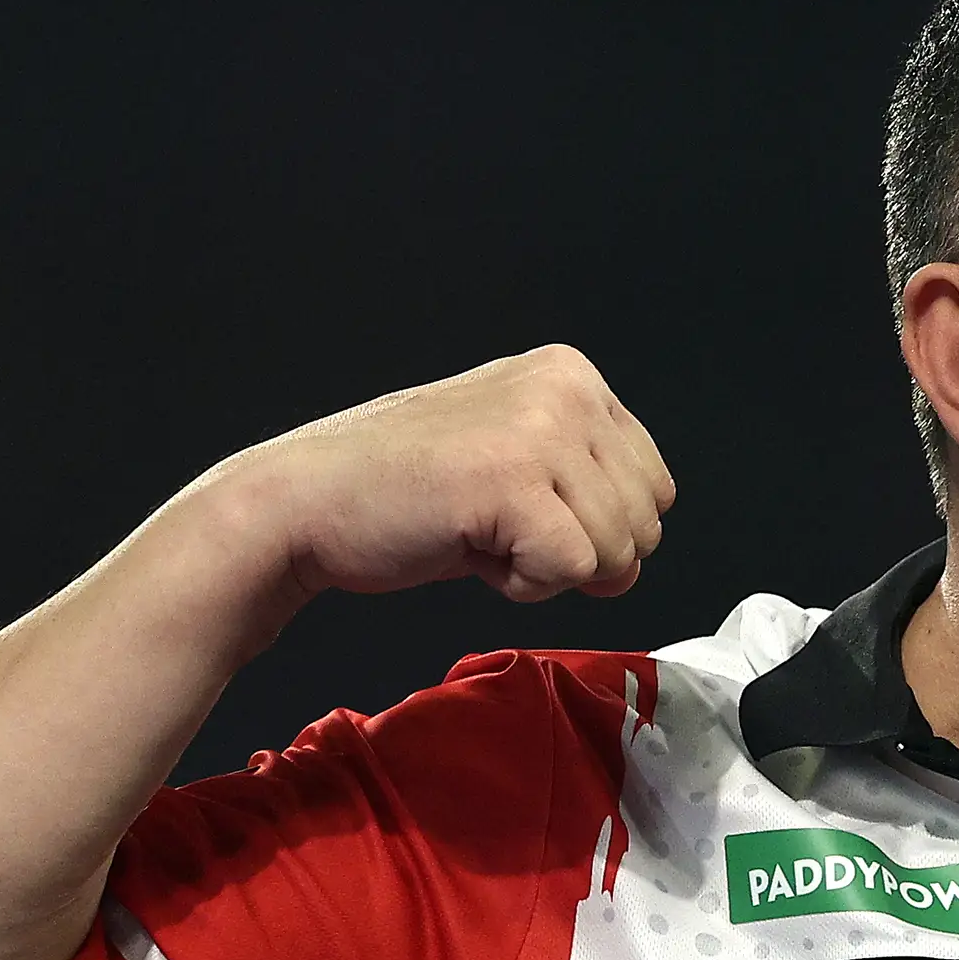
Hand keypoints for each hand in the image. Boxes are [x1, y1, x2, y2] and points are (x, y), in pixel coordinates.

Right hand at [207, 344, 676, 608]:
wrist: (303, 505)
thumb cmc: (399, 492)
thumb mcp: (515, 461)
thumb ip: (587, 491)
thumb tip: (635, 559)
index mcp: (571, 373)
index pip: (655, 486)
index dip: (594, 526)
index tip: (517, 508)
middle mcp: (566, 388)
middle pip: (646, 524)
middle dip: (578, 552)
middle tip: (494, 524)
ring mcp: (542, 431)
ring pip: (617, 552)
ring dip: (546, 569)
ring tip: (477, 529)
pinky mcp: (515, 482)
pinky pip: (573, 572)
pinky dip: (522, 586)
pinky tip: (470, 548)